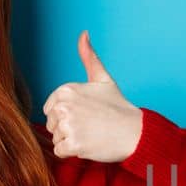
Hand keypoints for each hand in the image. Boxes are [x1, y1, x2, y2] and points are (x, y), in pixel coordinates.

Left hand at [41, 31, 142, 161]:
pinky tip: (89, 144)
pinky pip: (60, 152)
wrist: (135, 132)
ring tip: (91, 134)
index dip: (66, 115)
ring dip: (71, 141)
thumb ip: (89, 57)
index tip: (85, 115)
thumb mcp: (103, 79)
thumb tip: (83, 33)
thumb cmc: (119, 107)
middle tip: (90, 126)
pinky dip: (73, 152)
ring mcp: (68, 125)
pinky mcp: (73, 144)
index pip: (50, 109)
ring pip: (56, 138)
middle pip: (51, 124)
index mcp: (66, 90)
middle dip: (67, 129)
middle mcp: (64, 106)